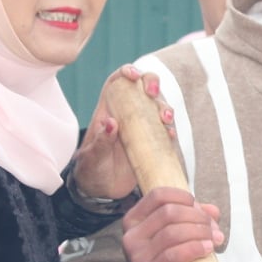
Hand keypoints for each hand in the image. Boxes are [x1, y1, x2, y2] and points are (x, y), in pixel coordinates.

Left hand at [72, 65, 174, 201]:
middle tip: (152, 94)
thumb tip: (111, 123)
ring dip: (165, 108)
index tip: (134, 75)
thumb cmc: (91, 169)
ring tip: (165, 119)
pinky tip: (169, 135)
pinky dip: (170, 131)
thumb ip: (100, 141)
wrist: (101, 190)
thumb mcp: (92, 157)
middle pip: (143, 87)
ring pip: (158, 107)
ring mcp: (142, 127)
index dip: (127, 72)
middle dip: (152, 83)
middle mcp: (127, 113)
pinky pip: (165, 132)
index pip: (118, 82)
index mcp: (109, 109)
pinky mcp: (152, 143)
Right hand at [121, 188, 223, 261]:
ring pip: (173, 232)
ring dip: (200, 233)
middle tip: (214, 229)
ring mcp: (137, 256)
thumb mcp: (175, 237)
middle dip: (198, 218)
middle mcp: (131, 236)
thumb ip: (192, 219)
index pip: (158, 196)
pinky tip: (208, 249)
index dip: (184, 197)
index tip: (200, 208)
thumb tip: (213, 211)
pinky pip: (175, 255)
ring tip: (215, 239)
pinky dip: (195, 248)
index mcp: (134, 220)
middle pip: (169, 213)